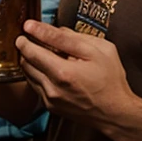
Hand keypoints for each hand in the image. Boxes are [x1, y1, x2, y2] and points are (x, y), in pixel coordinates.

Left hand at [16, 20, 134, 128]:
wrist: (115, 113)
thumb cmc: (111, 80)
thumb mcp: (97, 50)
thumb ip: (69, 37)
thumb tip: (43, 28)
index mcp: (63, 73)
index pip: (32, 50)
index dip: (27, 36)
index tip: (27, 27)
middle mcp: (52, 88)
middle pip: (26, 62)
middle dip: (27, 47)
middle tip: (34, 37)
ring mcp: (49, 100)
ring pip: (28, 74)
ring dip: (31, 60)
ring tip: (44, 51)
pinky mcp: (50, 107)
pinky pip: (35, 85)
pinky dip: (38, 73)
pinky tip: (51, 67)